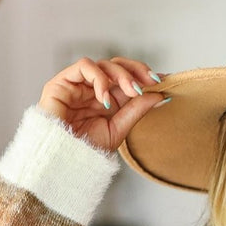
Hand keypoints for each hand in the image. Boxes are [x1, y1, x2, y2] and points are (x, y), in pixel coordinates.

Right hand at [38, 57, 165, 152]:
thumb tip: (160, 95)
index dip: (144, 76)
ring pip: (104, 64)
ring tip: (132, 92)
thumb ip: (137, 110)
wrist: (63, 161)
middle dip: (136, 71)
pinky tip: (105, 98)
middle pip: (117, 66)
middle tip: (151, 81)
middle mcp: (93, 89)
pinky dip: (99, 79)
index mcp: (106, 100)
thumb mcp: (118, 129)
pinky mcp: (62, 82)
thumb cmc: (86, 151)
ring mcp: (78, 84)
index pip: (127, 78)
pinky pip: (85, 67)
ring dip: (122, 75)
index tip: (163, 80)